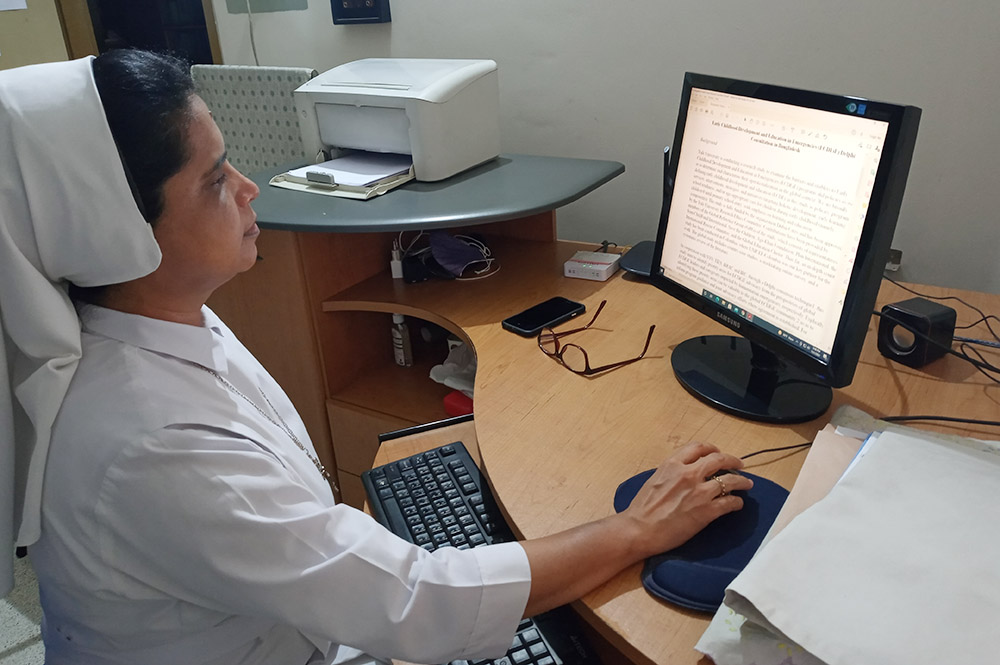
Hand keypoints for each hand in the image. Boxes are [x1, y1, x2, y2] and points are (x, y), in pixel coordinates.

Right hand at [620, 441, 753, 559]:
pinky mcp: (706, 511)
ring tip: (747, 483)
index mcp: (672, 464)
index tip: (717, 453)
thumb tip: (684, 474)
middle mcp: (688, 474)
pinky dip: (737, 502)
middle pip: (718, 459)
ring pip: (729, 480)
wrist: (639, 530)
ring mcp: (699, 492)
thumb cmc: (642, 509)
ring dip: (741, 481)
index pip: (698, 447)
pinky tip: (737, 504)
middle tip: (739, 465)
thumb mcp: (655, 480)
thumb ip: (672, 473)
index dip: (712, 449)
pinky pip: (729, 502)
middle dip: (732, 461)